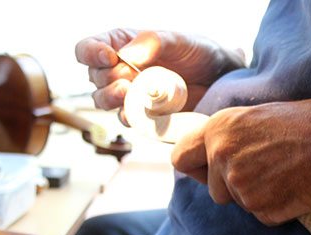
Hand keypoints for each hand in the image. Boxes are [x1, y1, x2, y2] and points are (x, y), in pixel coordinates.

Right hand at [75, 29, 244, 123]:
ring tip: (128, 94)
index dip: (91, 53)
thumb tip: (124, 55)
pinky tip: (139, 113)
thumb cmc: (199, 52)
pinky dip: (128, 117)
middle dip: (105, 80)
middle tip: (127, 82)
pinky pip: (125, 119)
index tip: (109, 58)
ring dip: (110, 99)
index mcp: (123, 45)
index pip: (89, 48)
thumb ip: (152, 42)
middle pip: (94, 77)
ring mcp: (131, 94)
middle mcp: (121, 70)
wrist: (221, 79)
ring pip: (102, 100)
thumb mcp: (178, 40)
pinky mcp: (143, 115)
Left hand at [171, 98, 310, 225]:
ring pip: (239, 203)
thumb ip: (225, 138)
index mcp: (218, 130)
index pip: (180, 159)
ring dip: (257, 195)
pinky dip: (276, 207)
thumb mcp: (253, 119)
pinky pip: (261, 215)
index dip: (193, 168)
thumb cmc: (302, 125)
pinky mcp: (260, 208)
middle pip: (213, 190)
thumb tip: (207, 157)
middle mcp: (222, 156)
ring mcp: (240, 185)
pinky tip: (292, 186)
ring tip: (282, 172)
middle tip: (265, 168)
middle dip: (233, 186)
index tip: (204, 170)